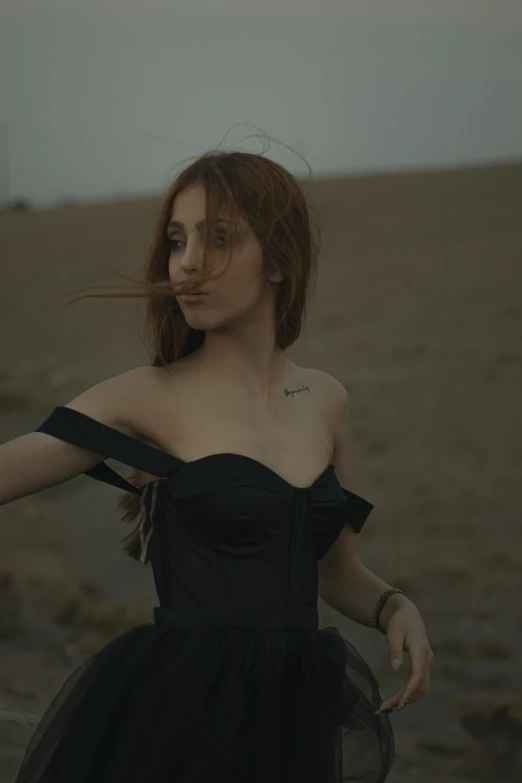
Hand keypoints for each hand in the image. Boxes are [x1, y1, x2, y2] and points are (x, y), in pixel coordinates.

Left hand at [375, 599, 433, 714]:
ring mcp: (427, 663)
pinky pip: (419, 683)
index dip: (410, 691)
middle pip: (419, 685)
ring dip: (408, 699)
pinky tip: (398, 700)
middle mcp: (427, 659)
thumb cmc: (399, 622)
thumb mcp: (394, 633)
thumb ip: (394, 650)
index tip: (399, 704)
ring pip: (421, 687)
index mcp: (421, 651)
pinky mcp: (423, 666)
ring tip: (389, 708)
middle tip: (387, 709)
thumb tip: (395, 668)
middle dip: (405, 699)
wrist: (408, 614)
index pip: (418, 676)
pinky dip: (410, 694)